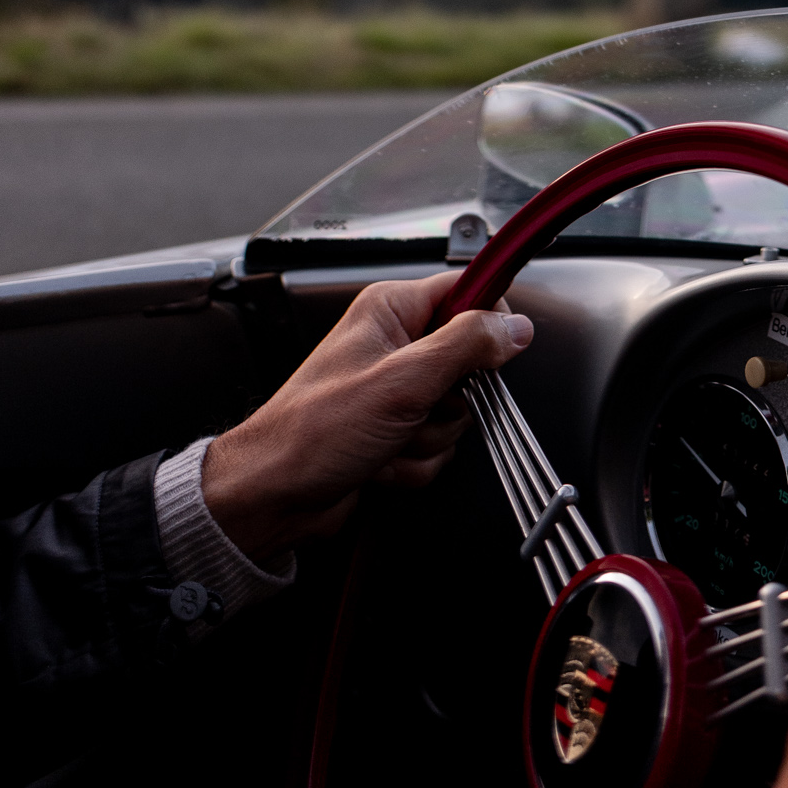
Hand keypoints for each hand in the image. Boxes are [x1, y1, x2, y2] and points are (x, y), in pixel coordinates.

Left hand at [202, 271, 531, 566]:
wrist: (272, 496)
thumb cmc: (312, 432)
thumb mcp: (402, 381)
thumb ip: (466, 346)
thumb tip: (514, 327)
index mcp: (391, 311)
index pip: (466, 291)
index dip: (488, 322)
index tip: (494, 353)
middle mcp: (394, 345)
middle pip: (469, 363)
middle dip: (449, 402)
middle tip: (415, 408)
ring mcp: (394, 392)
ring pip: (455, 413)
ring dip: (429, 439)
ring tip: (387, 441)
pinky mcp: (393, 432)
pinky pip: (436, 447)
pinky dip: (415, 464)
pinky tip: (380, 464)